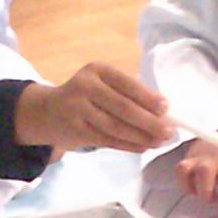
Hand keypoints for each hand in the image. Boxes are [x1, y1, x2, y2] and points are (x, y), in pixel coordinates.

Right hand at [15, 64, 171, 153]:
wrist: (48, 112)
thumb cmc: (86, 97)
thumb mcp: (103, 84)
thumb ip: (128, 94)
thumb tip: (163, 113)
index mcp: (98, 70)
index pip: (127, 84)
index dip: (148, 97)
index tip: (166, 108)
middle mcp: (85, 86)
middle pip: (123, 107)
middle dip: (149, 121)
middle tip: (169, 132)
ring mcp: (78, 109)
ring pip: (116, 127)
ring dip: (141, 137)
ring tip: (159, 142)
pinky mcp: (76, 130)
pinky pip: (108, 140)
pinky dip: (128, 145)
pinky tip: (143, 147)